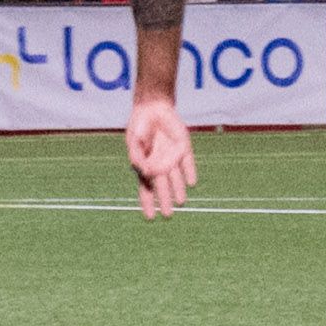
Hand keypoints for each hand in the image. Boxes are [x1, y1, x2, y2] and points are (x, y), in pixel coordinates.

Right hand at [125, 100, 195, 217]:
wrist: (153, 108)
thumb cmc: (139, 126)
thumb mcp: (134, 142)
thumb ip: (137, 157)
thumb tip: (145, 172)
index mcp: (146, 167)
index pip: (146, 190)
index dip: (147, 204)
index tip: (149, 217)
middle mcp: (160, 166)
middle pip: (162, 188)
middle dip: (164, 202)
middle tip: (167, 216)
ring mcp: (173, 158)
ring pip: (177, 179)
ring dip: (178, 191)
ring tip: (181, 203)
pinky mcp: (184, 148)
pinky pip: (188, 163)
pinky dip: (189, 172)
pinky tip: (191, 183)